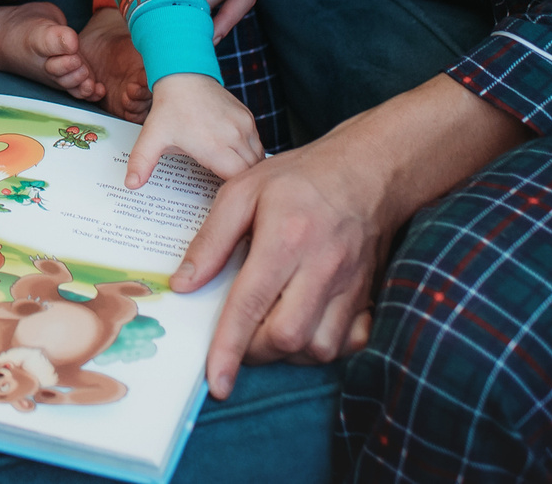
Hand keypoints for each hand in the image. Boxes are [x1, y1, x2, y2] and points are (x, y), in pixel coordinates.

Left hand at [127, 71, 261, 184]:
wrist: (184, 74)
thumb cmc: (168, 108)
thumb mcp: (152, 136)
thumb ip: (141, 163)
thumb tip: (130, 185)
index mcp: (214, 146)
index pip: (236, 181)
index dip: (231, 193)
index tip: (219, 198)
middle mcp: (235, 136)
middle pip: (250, 173)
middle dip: (242, 185)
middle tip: (228, 193)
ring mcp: (245, 125)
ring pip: (258, 158)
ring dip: (248, 169)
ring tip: (233, 178)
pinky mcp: (248, 117)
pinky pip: (257, 143)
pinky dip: (250, 154)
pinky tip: (235, 159)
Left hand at [174, 74, 531, 399]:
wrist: (368, 171)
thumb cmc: (300, 178)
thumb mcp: (242, 191)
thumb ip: (211, 240)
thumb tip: (183, 284)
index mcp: (285, 239)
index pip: (251, 305)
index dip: (229, 347)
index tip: (216, 381)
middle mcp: (321, 268)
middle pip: (287, 337)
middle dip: (256, 352)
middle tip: (238, 339)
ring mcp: (350, 285)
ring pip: (320, 348)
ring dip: (288, 353)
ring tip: (267, 330)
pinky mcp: (367, 295)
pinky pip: (349, 343)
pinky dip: (322, 347)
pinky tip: (304, 328)